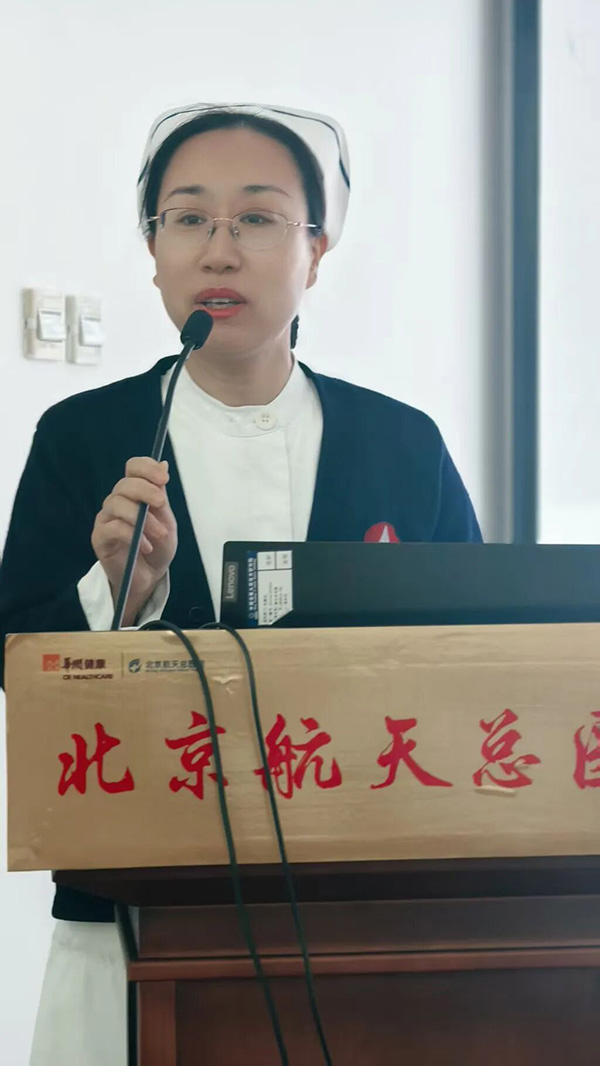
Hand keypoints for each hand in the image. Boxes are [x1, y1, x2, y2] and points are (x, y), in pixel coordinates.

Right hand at [91, 457, 177, 624]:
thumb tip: (163, 464)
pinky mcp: (100, 537)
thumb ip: (161, 495)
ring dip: (143, 519)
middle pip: (125, 484)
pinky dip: (133, 536)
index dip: (146, 468)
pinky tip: (145, 546)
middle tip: (161, 505)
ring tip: (158, 535)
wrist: (149, 577)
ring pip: (118, 504)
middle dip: (146, 491)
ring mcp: (106, 518)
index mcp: (134, 493)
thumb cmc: (158, 547)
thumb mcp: (166, 520)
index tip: (164, 478)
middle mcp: (117, 501)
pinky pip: (113, 528)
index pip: (133, 468)